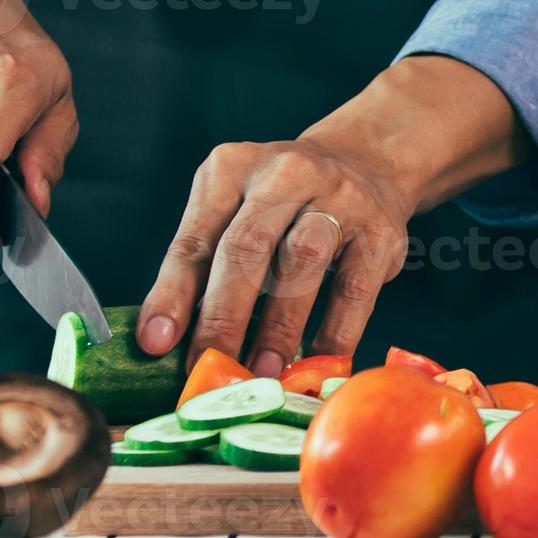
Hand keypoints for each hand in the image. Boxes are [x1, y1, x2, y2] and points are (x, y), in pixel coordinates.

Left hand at [133, 55, 529, 373]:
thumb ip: (203, 263)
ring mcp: (339, 197)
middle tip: (210, 367)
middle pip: (248, 246)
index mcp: (231, 168)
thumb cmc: (282, 203)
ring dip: (280, 326)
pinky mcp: (381, 231)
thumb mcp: (234, 210)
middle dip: (224, 314)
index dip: (173, 293)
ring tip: (262, 375)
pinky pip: (355, 289)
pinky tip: (316, 364)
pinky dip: (334, 332)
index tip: (156, 343)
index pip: (196, 236)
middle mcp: (284, 172)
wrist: (366, 162)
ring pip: (303, 262)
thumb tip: (167, 340)